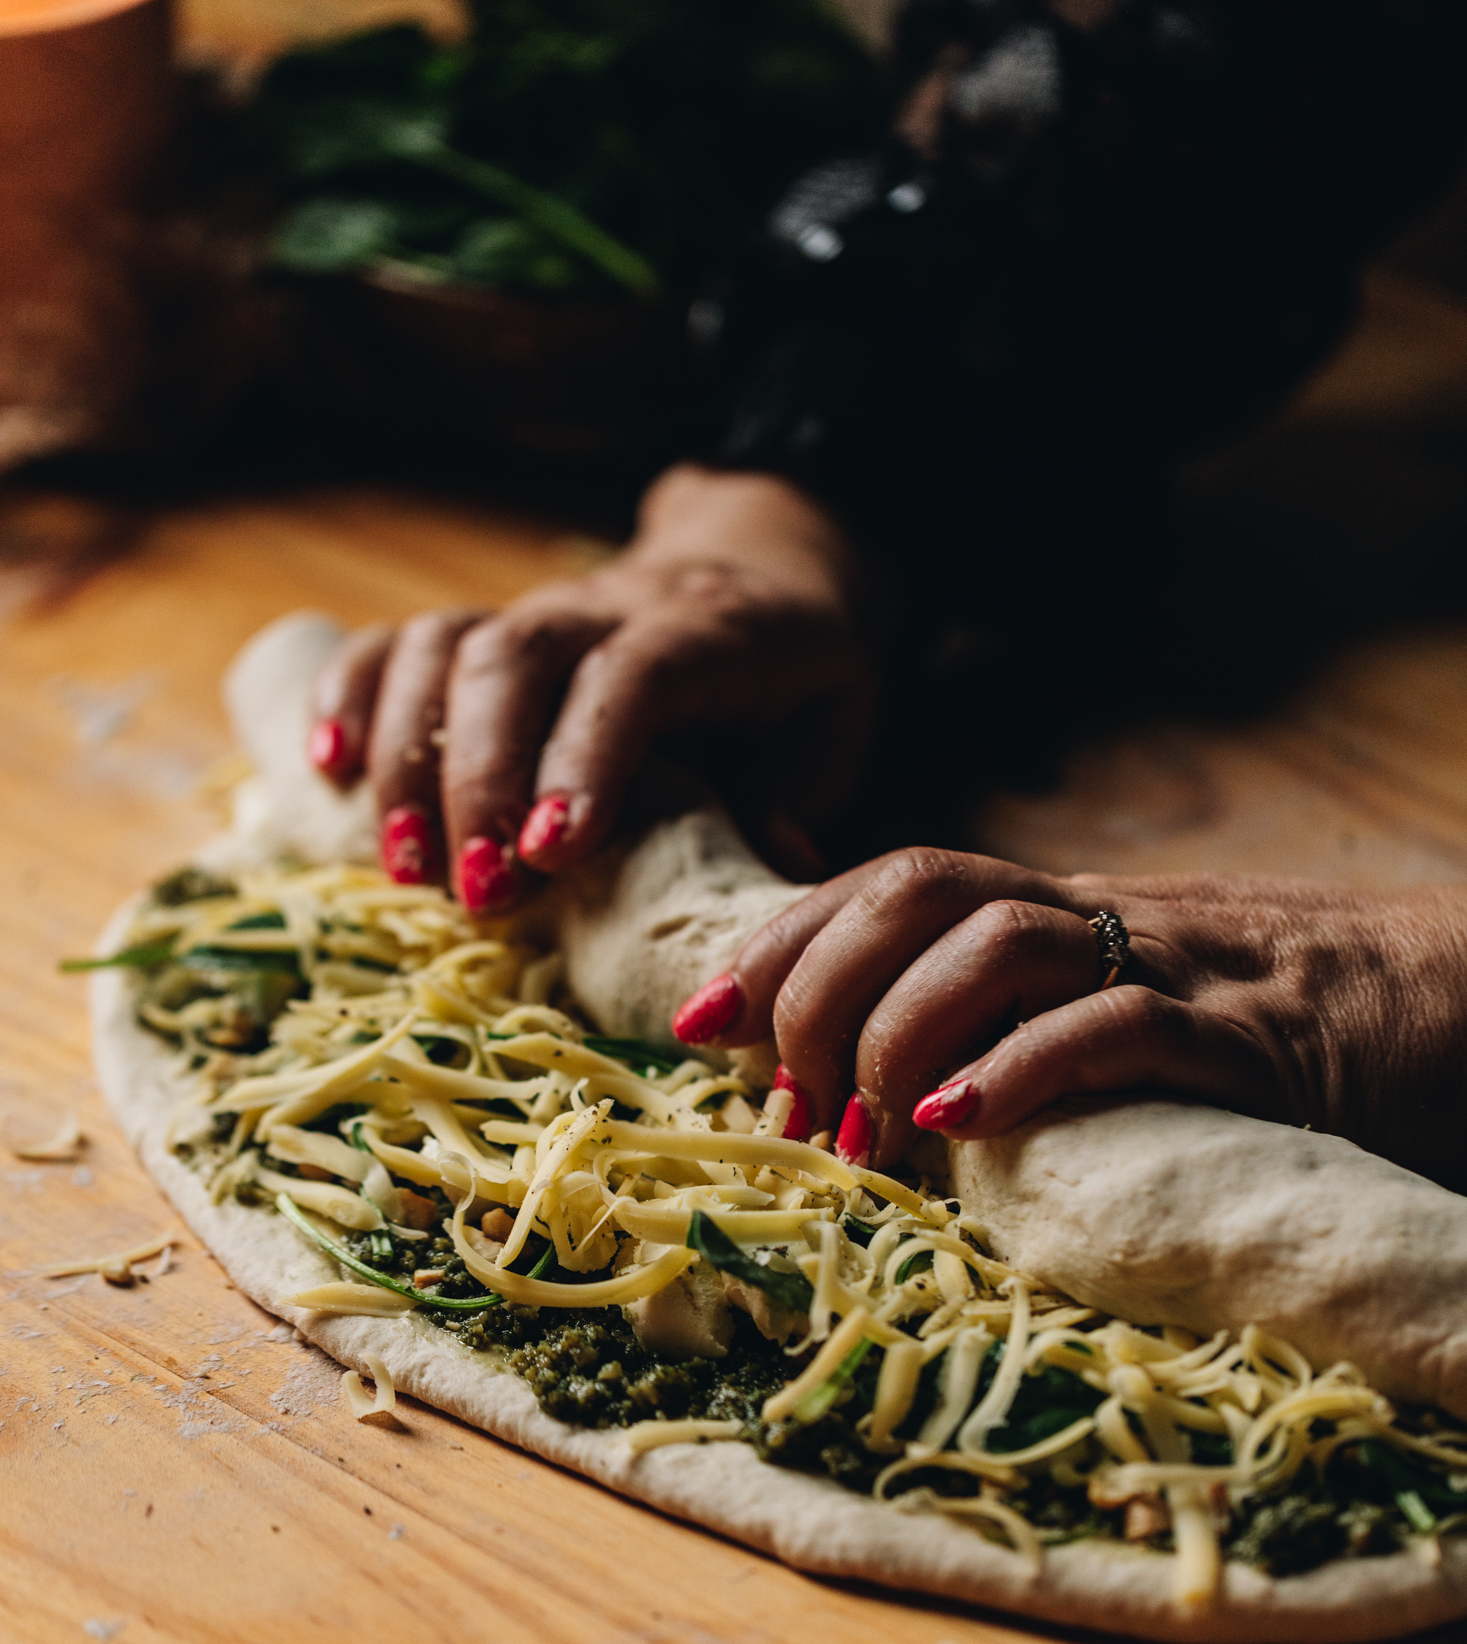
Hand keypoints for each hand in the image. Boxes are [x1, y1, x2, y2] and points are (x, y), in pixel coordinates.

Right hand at [307, 465, 880, 907]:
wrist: (765, 568)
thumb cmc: (799, 678)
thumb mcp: (835, 733)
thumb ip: (796, 794)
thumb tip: (777, 863)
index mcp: (708, 630)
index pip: (632, 676)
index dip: (586, 756)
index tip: (554, 851)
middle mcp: (608, 606)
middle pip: (517, 660)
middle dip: (480, 778)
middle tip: (475, 891)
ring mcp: (539, 612)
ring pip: (447, 646)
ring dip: (408, 754)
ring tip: (402, 864)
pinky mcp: (486, 631)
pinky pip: (400, 641)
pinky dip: (352, 696)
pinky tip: (325, 770)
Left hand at [675, 847, 1466, 1188]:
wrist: (1460, 1001)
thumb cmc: (1279, 1029)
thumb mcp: (1125, 1008)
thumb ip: (1018, 1030)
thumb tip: (881, 1103)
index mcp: (1065, 915)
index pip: (893, 882)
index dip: (782, 939)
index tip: (696, 1022)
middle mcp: (1101, 920)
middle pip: (920, 890)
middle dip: (816, 986)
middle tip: (778, 1105)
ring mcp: (1176, 966)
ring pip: (1000, 939)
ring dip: (897, 1031)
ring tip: (855, 1128)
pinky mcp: (1250, 1037)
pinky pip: (1121, 1024)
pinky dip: (1024, 1068)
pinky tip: (961, 1122)